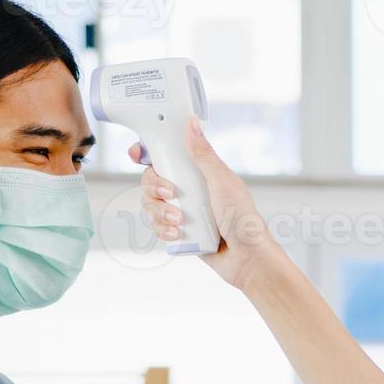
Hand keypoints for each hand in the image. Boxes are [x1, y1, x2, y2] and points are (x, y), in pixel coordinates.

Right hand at [134, 118, 288, 290]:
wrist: (247, 259)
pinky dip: (162, 230)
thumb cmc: (243, 219)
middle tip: (170, 194)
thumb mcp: (222, 181)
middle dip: (153, 188)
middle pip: (151, 181)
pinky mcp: (179, 233)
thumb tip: (191, 124)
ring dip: (158, 212)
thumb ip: (203, 155)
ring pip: (151, 205)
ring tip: (178, 222)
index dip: (147, 153)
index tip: (137, 154)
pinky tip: (176, 234)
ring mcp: (182, 212)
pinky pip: (157, 227)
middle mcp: (188, 190)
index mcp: (198, 173)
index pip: (167, 157)